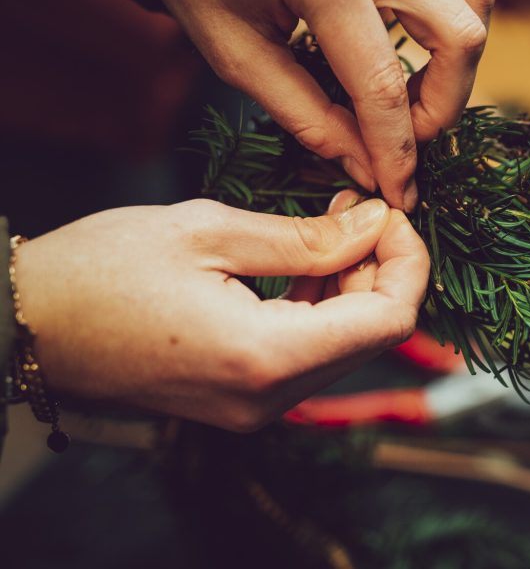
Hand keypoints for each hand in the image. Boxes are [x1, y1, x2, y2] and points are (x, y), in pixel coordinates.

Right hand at [14, 197, 428, 431]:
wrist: (26, 325)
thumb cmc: (101, 271)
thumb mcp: (210, 232)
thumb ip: (308, 236)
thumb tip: (376, 223)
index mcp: (267, 357)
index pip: (390, 321)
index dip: (408, 262)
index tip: (391, 213)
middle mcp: (270, 397)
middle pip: (374, 334)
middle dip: (381, 266)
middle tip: (356, 206)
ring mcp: (257, 405)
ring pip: (345, 343)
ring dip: (352, 282)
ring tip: (329, 222)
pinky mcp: (243, 397)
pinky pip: (309, 351)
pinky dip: (321, 304)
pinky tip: (304, 258)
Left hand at [107, 0, 501, 210]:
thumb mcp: (228, 45)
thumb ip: (301, 110)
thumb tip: (361, 162)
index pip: (383, 86)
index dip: (398, 152)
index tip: (403, 191)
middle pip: (460, 34)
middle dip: (445, 103)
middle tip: (410, 128)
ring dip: (460, 42)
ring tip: (422, 70)